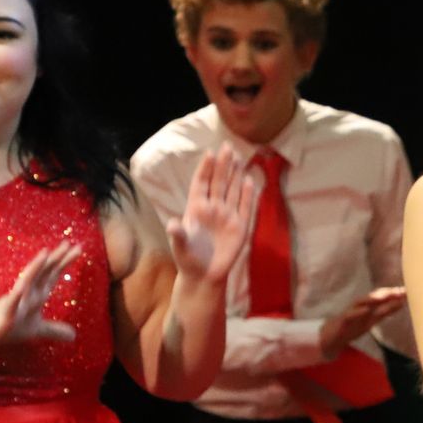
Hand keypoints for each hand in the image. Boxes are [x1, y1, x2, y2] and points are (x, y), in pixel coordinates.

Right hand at [0, 241, 81, 348]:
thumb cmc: (8, 327)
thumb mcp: (36, 330)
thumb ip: (54, 329)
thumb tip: (73, 335)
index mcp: (35, 294)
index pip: (52, 275)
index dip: (64, 261)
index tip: (78, 247)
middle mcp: (26, 293)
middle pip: (44, 273)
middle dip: (56, 259)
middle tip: (70, 244)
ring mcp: (16, 301)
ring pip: (27, 282)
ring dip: (36, 267)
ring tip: (46, 253)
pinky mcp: (5, 313)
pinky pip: (11, 303)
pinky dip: (17, 295)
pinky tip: (21, 288)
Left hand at [169, 142, 255, 284]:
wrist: (205, 276)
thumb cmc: (188, 260)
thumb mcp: (180, 248)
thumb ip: (178, 235)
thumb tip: (172, 225)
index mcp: (196, 209)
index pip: (201, 184)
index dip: (205, 169)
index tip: (210, 153)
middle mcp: (213, 208)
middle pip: (219, 182)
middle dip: (223, 165)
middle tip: (228, 146)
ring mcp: (227, 216)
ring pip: (232, 190)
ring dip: (236, 174)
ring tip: (239, 157)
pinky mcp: (240, 227)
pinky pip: (245, 206)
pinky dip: (247, 194)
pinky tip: (250, 180)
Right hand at [319, 287, 406, 358]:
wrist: (330, 339)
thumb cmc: (351, 328)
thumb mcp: (371, 321)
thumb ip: (384, 312)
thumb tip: (401, 303)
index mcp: (368, 310)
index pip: (382, 299)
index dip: (394, 295)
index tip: (407, 291)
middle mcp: (360, 309)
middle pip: (373, 298)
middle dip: (386, 294)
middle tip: (400, 291)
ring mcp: (351, 314)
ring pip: (361, 303)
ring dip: (373, 298)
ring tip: (385, 295)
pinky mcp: (342, 321)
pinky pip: (350, 315)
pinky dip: (357, 312)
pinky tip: (366, 309)